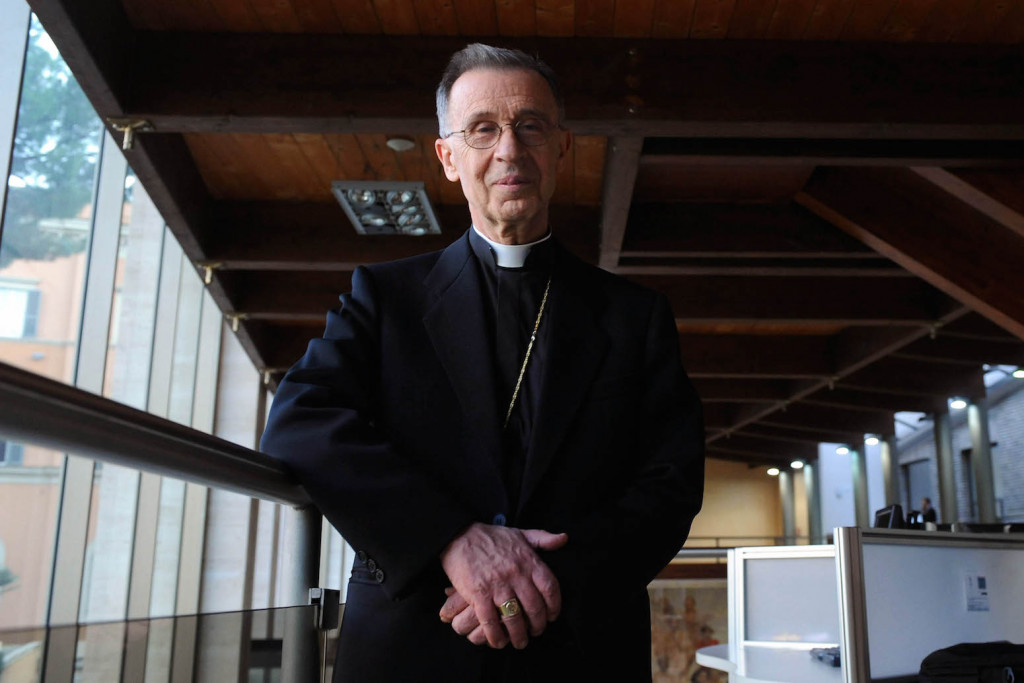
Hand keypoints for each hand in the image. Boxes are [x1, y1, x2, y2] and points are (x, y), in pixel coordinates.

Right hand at [439, 523, 567, 648]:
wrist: (459, 535)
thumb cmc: (492, 537)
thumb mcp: (520, 534)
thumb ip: (543, 538)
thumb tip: (564, 538)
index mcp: (529, 560)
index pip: (550, 588)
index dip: (554, 606)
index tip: (552, 616)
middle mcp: (516, 574)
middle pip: (534, 607)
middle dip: (537, 625)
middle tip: (536, 632)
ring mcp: (497, 585)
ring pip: (514, 618)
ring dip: (518, 635)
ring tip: (519, 642)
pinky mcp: (478, 594)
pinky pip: (490, 621)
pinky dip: (495, 635)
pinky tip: (498, 641)